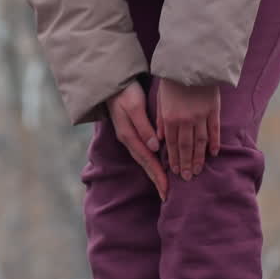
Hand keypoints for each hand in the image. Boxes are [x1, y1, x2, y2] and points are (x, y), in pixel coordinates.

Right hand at [107, 80, 168, 201]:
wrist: (112, 83)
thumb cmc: (125, 92)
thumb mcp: (134, 107)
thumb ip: (144, 126)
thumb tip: (154, 147)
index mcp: (129, 136)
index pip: (147, 160)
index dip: (158, 175)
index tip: (167, 189)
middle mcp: (129, 139)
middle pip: (145, 164)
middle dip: (156, 180)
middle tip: (167, 196)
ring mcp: (130, 137)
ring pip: (144, 159)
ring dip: (154, 173)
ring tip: (164, 186)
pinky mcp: (132, 132)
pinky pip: (144, 152)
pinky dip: (151, 162)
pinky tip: (157, 165)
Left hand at [156, 79, 220, 181]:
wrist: (192, 61)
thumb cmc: (172, 79)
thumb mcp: (160, 99)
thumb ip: (159, 120)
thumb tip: (159, 140)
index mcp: (170, 118)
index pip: (171, 144)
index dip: (174, 159)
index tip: (175, 172)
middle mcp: (185, 120)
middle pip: (186, 147)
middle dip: (186, 163)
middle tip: (188, 178)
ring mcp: (201, 116)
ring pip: (200, 142)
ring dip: (199, 157)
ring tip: (198, 170)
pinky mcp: (213, 110)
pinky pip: (214, 130)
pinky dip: (213, 142)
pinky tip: (213, 153)